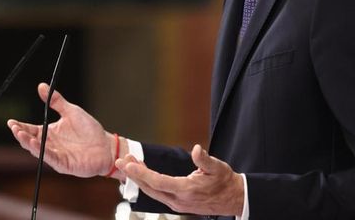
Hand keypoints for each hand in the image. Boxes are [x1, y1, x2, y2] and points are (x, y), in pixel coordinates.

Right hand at [7, 83, 114, 177]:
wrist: (106, 146)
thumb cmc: (89, 130)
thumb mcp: (71, 111)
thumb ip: (56, 101)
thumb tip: (41, 86)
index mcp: (50, 133)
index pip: (31, 130)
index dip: (20, 126)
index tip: (10, 121)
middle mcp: (50, 145)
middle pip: (31, 140)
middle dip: (21, 134)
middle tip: (14, 127)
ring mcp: (56, 155)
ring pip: (38, 150)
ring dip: (29, 143)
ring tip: (21, 135)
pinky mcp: (64, 164)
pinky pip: (51, 158)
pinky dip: (42, 151)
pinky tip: (36, 144)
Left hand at [117, 144, 243, 215]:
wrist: (233, 198)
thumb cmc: (225, 181)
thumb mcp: (218, 167)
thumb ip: (204, 159)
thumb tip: (197, 149)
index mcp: (186, 190)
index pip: (158, 181)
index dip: (142, 173)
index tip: (128, 164)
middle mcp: (178, 200)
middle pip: (150, 188)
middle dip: (134, 175)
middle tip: (121, 160)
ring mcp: (177, 204)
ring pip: (152, 192)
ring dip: (139, 178)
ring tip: (129, 163)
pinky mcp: (177, 203)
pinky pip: (158, 194)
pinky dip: (148, 183)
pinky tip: (143, 173)